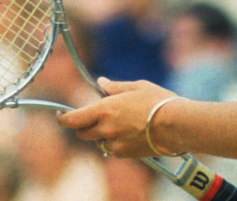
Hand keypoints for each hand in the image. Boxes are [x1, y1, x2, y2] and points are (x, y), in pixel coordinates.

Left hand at [57, 77, 178, 157]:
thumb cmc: (158, 101)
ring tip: (119, 124)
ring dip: (101, 134)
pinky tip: (130, 133)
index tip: (60, 114)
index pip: (72, 119)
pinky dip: (115, 143)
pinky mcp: (125, 154)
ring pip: (98, 142)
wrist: (176, 125)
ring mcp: (115, 144)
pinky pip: (112, 149)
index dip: (62, 118)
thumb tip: (101, 82)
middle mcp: (105, 129)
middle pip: (82, 133)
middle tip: (94, 116)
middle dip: (84, 125)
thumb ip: (115, 87)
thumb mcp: (136, 86)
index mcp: (104, 110)